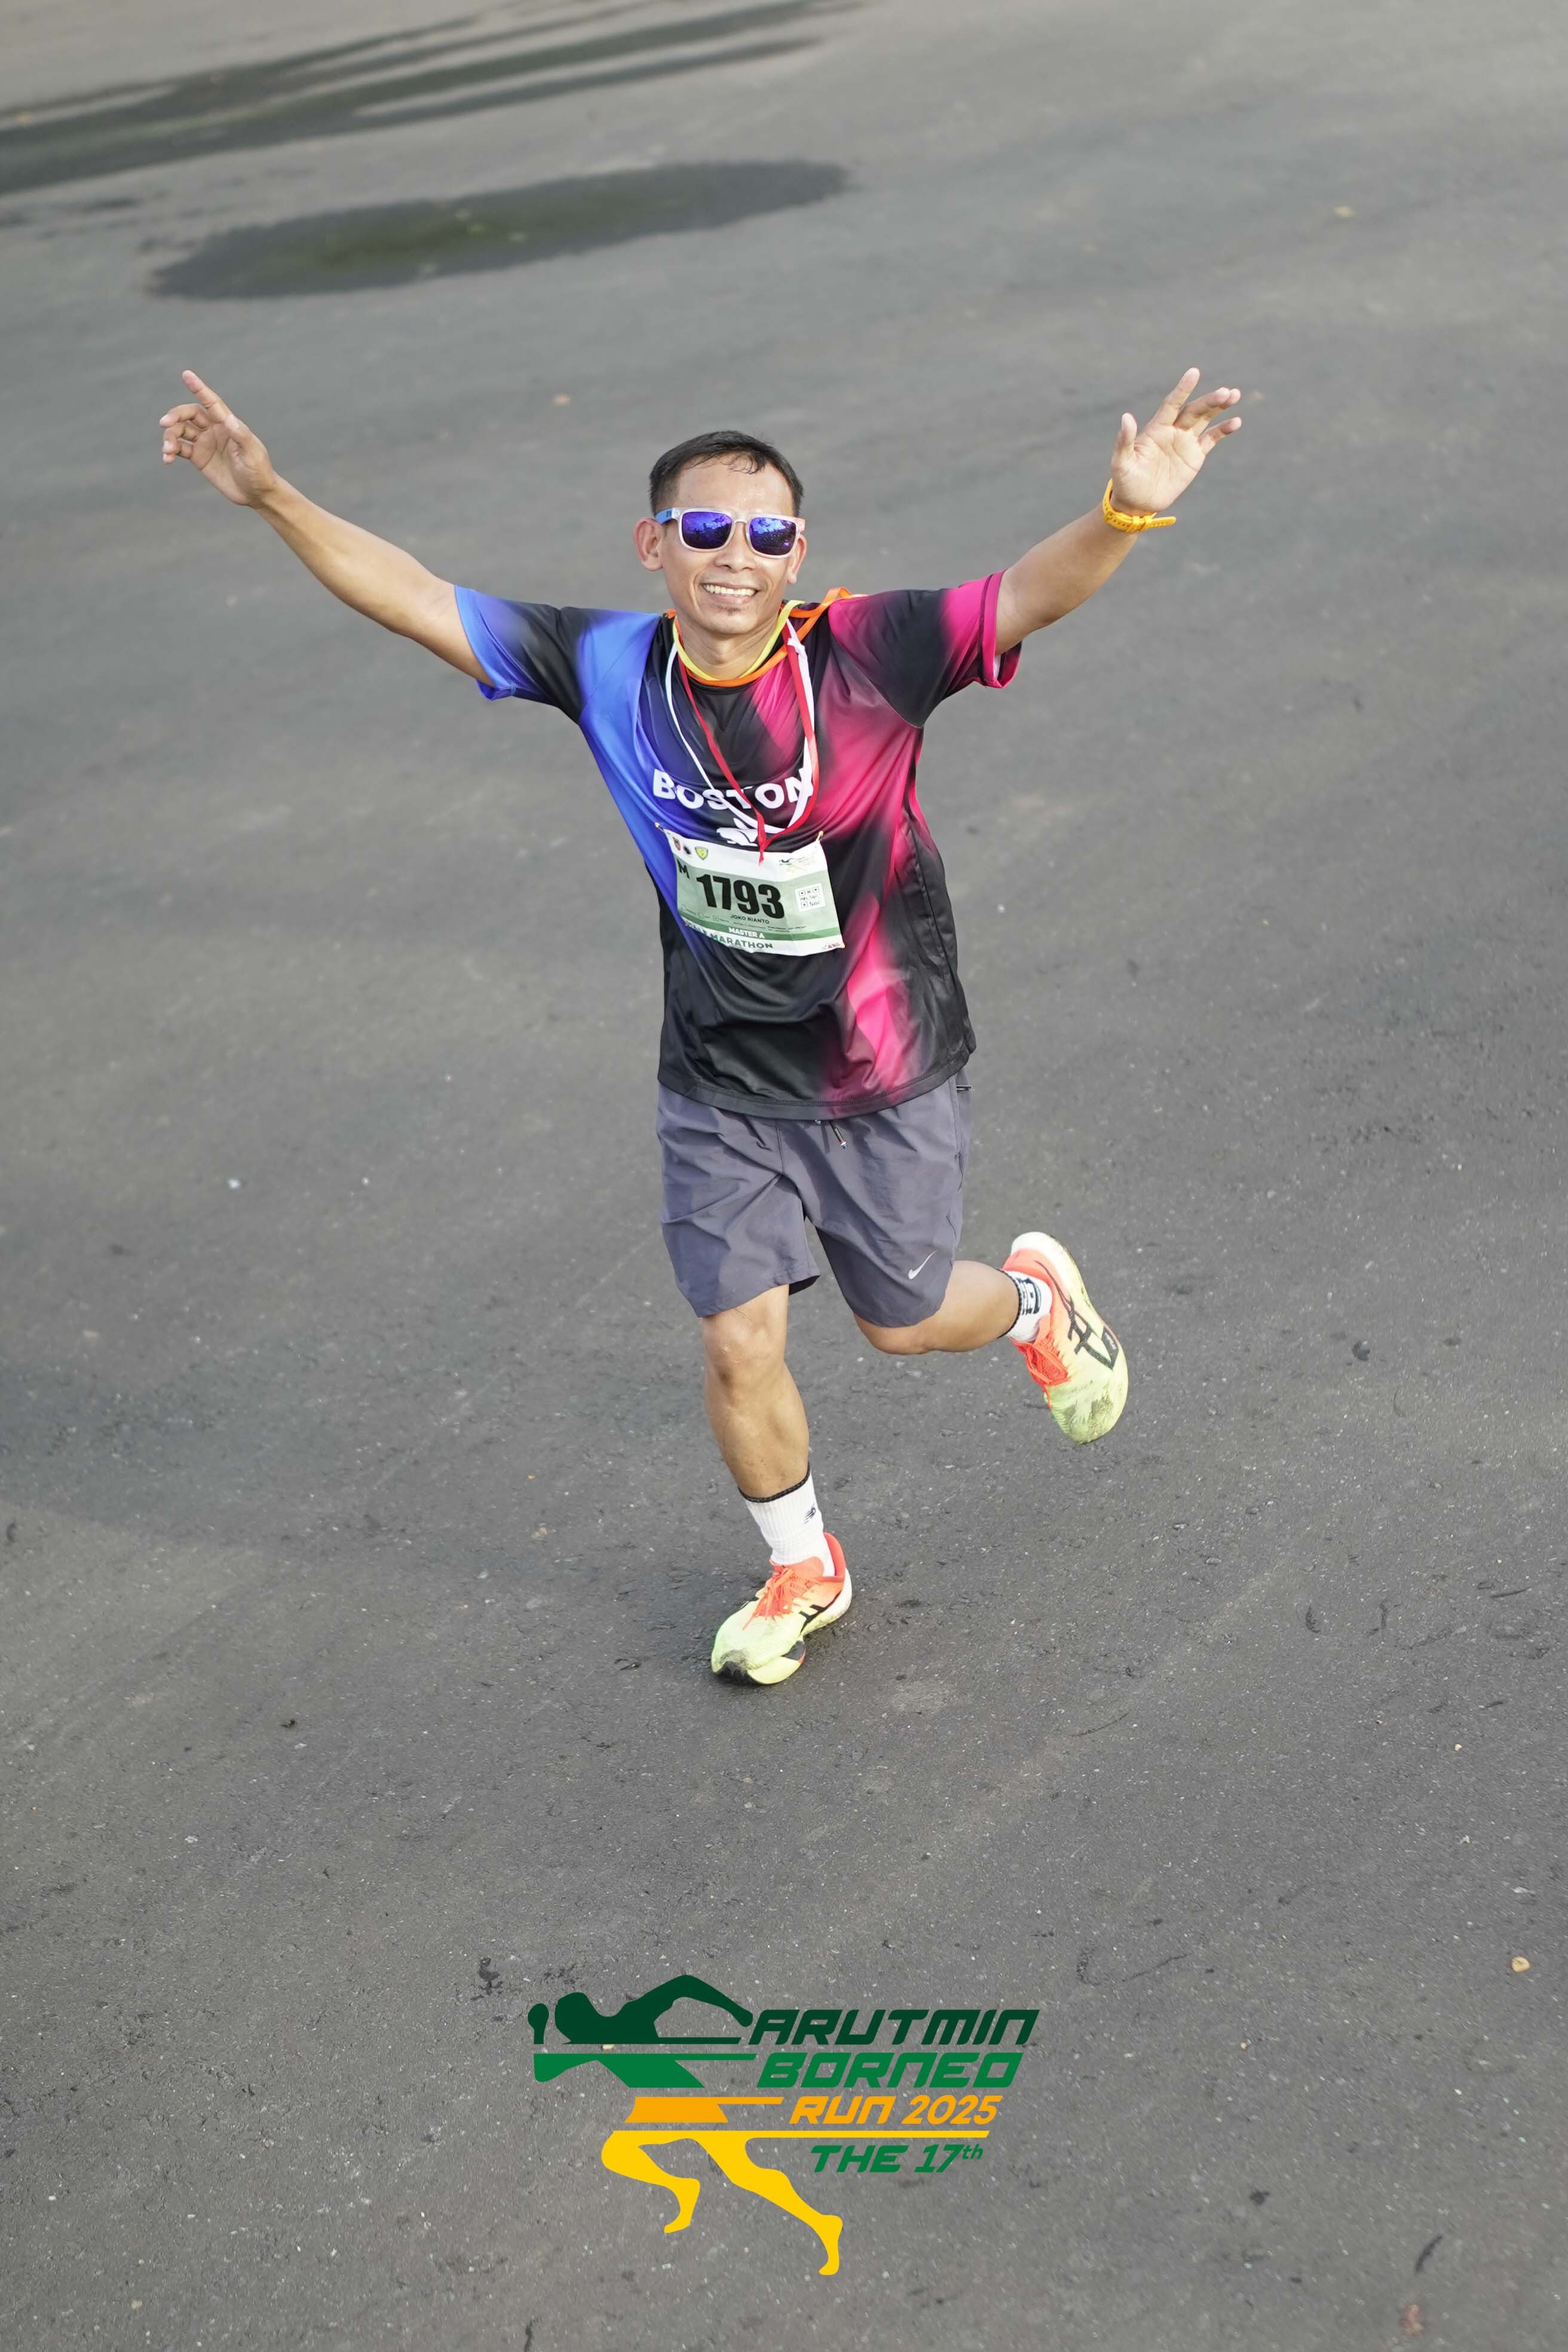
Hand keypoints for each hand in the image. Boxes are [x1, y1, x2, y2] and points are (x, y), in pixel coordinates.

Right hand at [158, 370, 276, 506]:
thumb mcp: (253, 454)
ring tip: (167, 450)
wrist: (256, 494)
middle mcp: (214, 429)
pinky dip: (171, 451)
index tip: (186, 374)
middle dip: (175, 416)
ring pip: (181, 431)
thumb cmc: (259, 471)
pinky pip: (180, 449)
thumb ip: (241, 436)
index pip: (211, 402)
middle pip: (189, 414)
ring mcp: (205, 442)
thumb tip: (229, 420)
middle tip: (164, 423)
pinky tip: (167, 458)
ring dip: (170, 437)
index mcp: (228, 424)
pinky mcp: (199, 457)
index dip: (199, 388)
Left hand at [1109, 368, 1239, 516]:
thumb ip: (1125, 440)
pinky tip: (1235, 422)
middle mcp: (1173, 430)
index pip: (1171, 404)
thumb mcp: (1121, 462)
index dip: (1182, 389)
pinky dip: (1223, 430)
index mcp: (1156, 428)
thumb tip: (1126, 417)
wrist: (1137, 502)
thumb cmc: (1125, 480)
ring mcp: (1185, 442)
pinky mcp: (1195, 456)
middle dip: (1210, 400)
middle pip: (1194, 410)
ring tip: (1234, 395)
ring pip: (1205, 419)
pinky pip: (1211, 439)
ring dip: (1219, 407)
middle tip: (1226, 392)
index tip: (1194, 373)